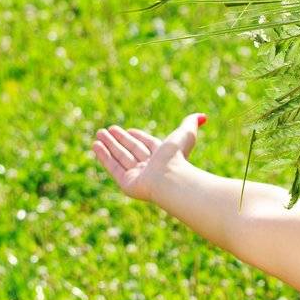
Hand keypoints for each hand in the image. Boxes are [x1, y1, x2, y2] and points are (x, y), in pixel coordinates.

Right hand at [90, 113, 207, 203]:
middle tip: (106, 129)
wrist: (170, 179)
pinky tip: (95, 145)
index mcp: (162, 156)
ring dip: (109, 145)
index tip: (127, 130)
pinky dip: (104, 156)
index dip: (136, 137)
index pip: (146, 144)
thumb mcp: (185, 134)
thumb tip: (203, 116)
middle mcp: (150, 166)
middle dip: (119, 140)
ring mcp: (137, 175)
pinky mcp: (126, 183)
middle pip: (131, 150)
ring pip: (121, 157)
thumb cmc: (177, 156)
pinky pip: (113, 167)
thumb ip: (191, 123)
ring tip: (98, 134)